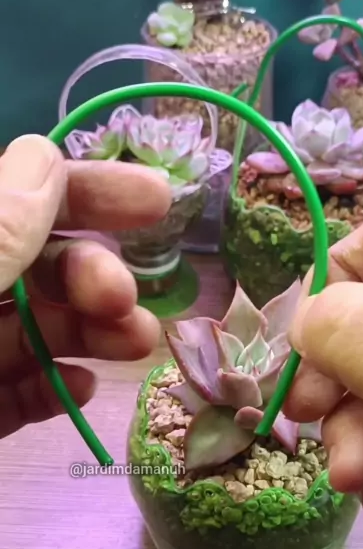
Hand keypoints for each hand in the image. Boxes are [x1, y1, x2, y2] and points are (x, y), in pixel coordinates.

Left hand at [0, 134, 170, 438]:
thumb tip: (47, 154)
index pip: (22, 197)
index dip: (87, 192)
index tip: (159, 200)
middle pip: (37, 268)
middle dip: (93, 276)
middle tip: (128, 298)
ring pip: (35, 331)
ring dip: (92, 332)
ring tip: (140, 344)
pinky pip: (17, 394)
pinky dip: (52, 389)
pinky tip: (82, 388)